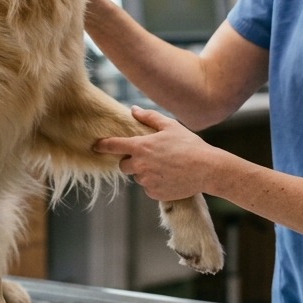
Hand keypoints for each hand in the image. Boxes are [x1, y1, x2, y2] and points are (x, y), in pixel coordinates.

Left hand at [93, 106, 214, 200]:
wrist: (207, 169)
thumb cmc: (189, 145)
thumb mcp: (170, 126)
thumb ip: (149, 117)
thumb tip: (133, 109)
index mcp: (141, 147)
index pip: (114, 146)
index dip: (103, 145)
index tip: (96, 146)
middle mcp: (140, 165)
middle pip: (123, 165)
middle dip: (131, 161)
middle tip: (149, 156)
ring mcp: (146, 181)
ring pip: (138, 176)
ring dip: (145, 172)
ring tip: (165, 166)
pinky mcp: (154, 193)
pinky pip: (148, 188)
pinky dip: (155, 183)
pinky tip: (170, 176)